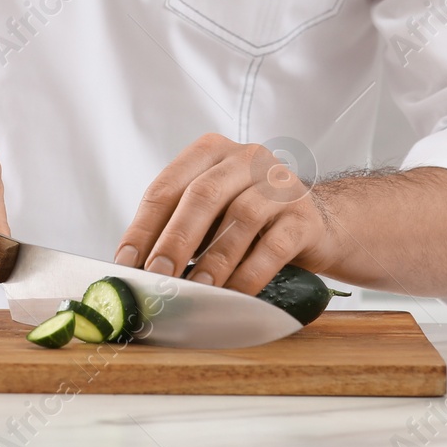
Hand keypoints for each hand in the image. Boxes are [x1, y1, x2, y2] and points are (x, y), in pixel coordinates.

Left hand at [114, 134, 337, 294]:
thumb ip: (177, 227)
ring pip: (240, 218)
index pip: (168, 186)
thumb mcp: (211, 214)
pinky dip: (249, 274)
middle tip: (158, 275)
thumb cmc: (251, 221)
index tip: (127, 260)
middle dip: (175, 239)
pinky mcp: (304, 216)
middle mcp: (246, 159)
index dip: (144, 225)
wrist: (319, 225)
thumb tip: (136, 266)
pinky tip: (234, 293)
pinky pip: (273, 246)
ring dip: (213, 260)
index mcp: (211, 152)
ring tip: (196, 289)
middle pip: (203, 195)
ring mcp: (278, 185)